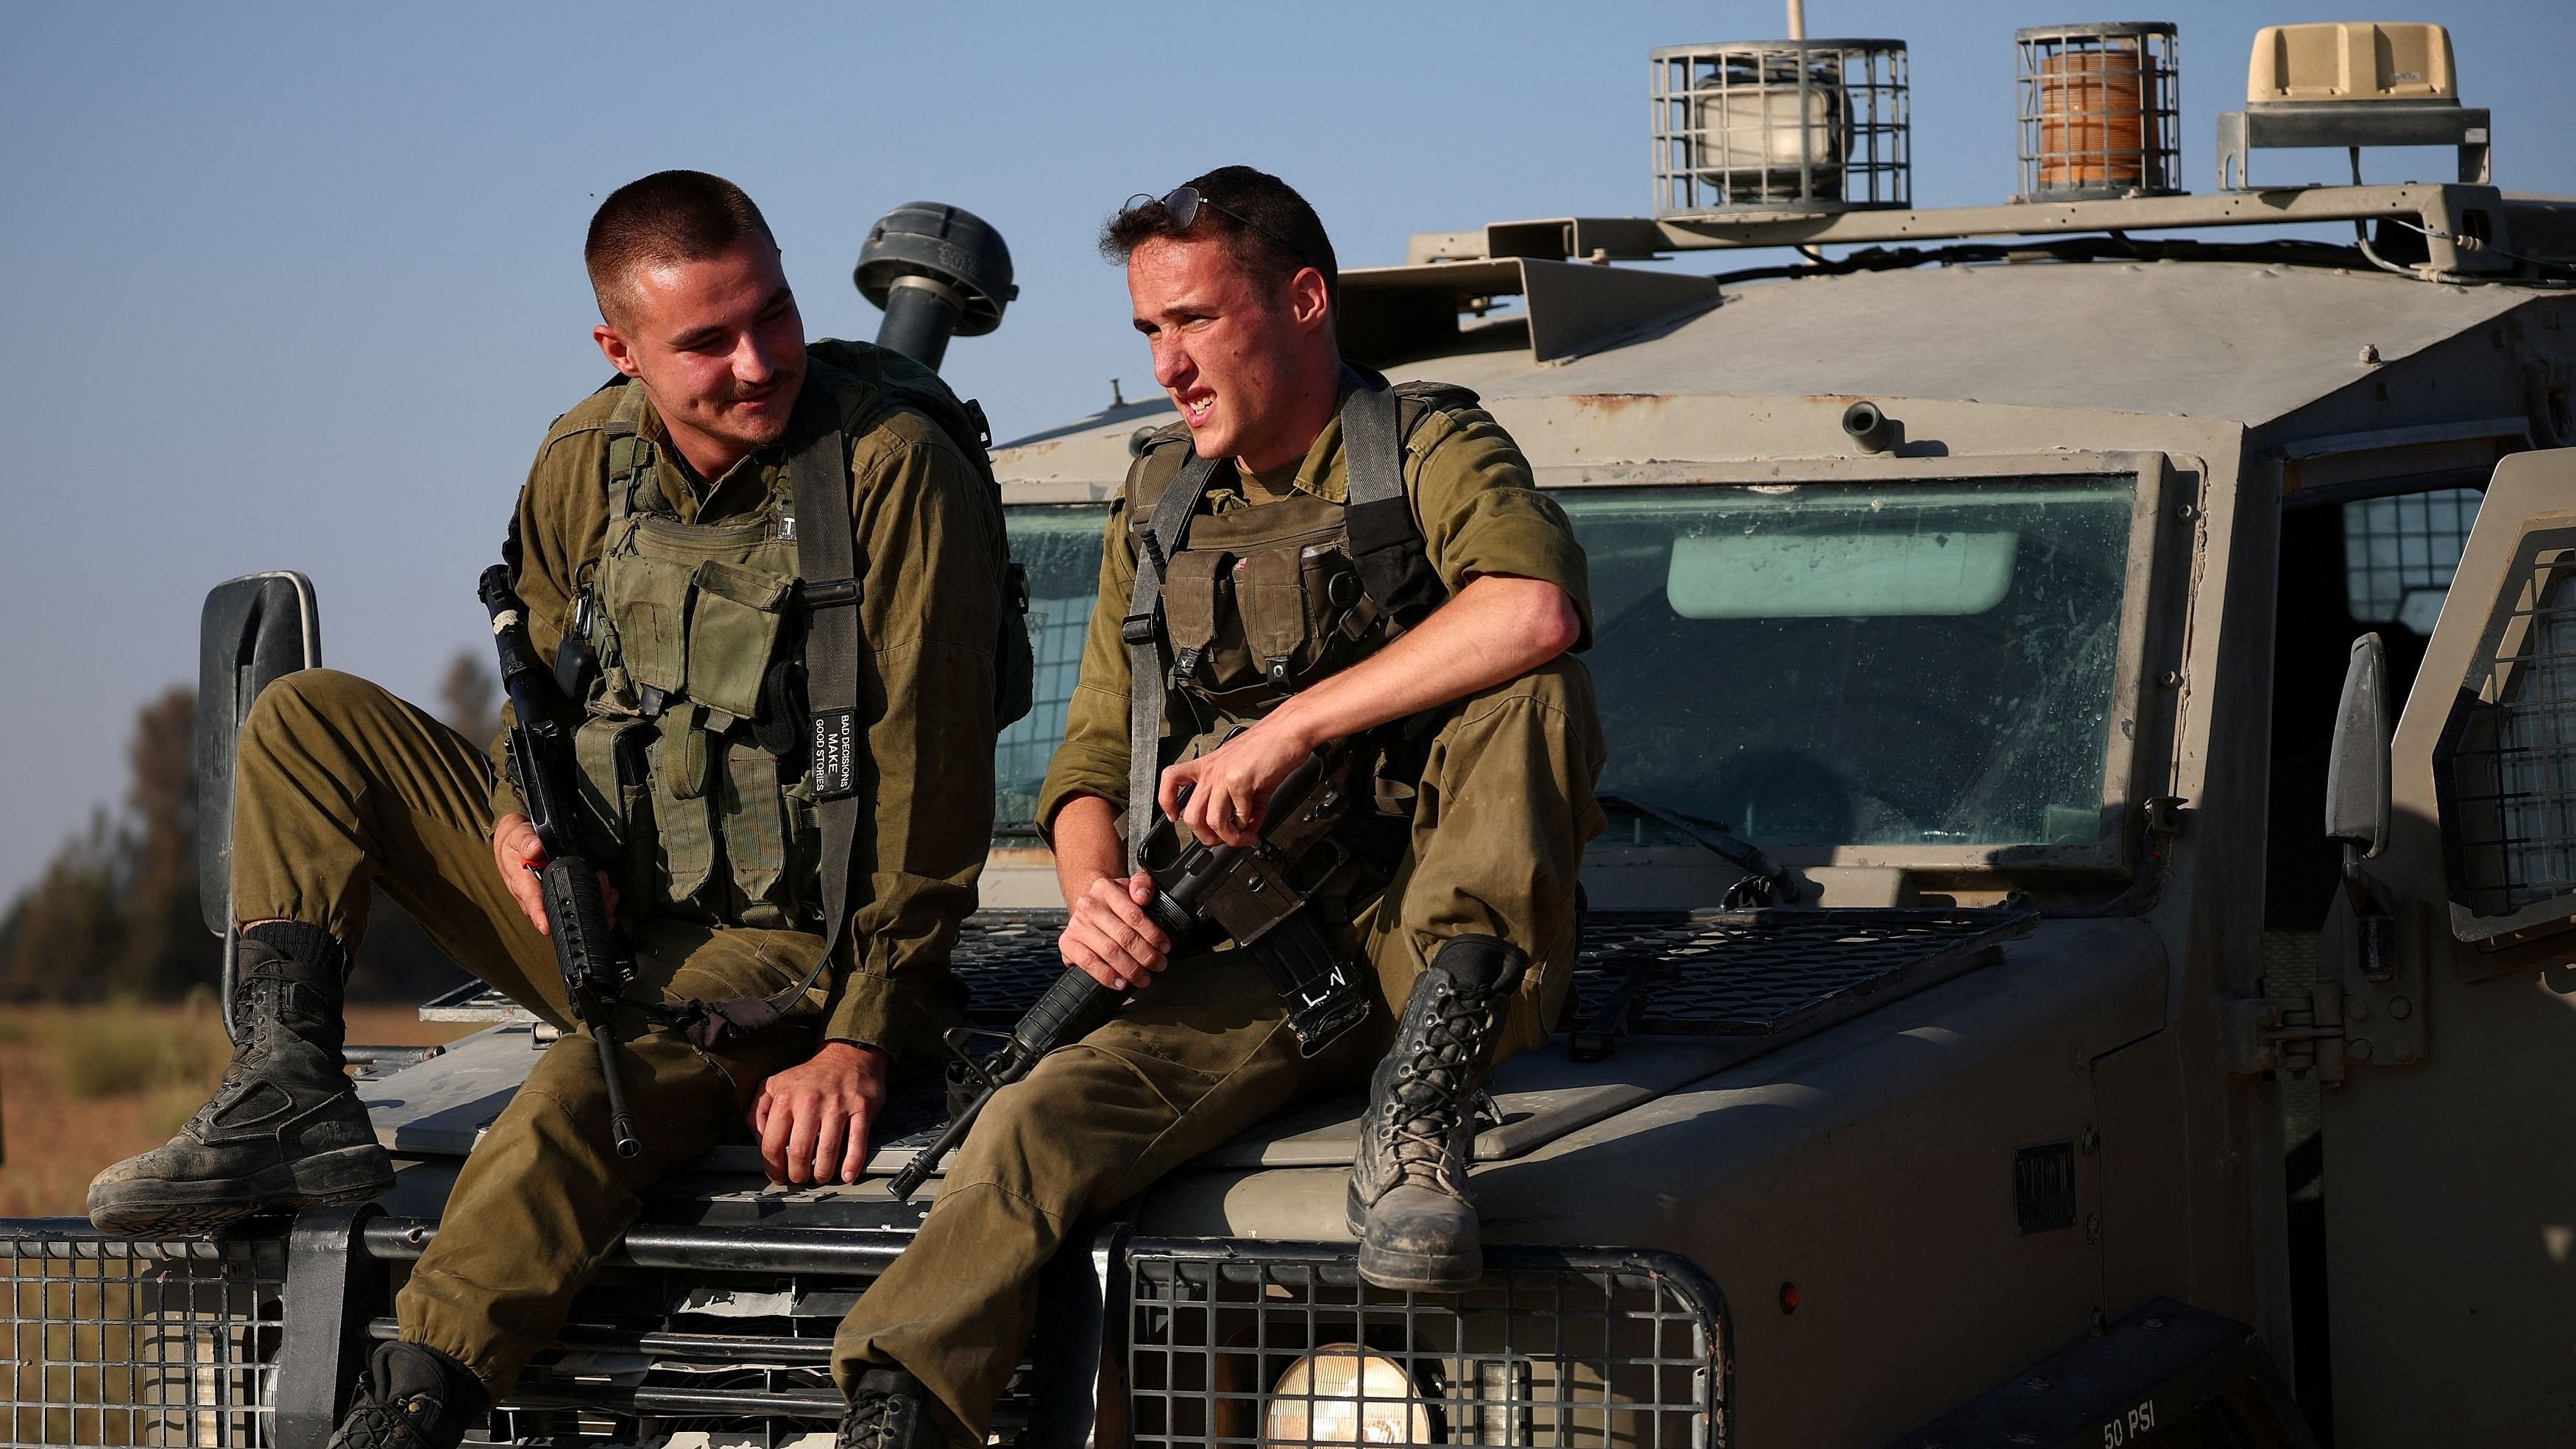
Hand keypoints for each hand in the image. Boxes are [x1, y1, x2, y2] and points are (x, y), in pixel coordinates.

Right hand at [490, 813, 615, 936]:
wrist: (513, 845)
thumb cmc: (514, 845)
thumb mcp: (517, 837)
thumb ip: (527, 843)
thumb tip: (536, 848)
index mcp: (524, 884)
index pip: (531, 903)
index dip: (541, 916)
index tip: (548, 926)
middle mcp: (536, 896)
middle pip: (557, 911)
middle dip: (581, 908)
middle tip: (602, 895)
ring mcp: (548, 897)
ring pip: (571, 910)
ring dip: (594, 903)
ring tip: (608, 890)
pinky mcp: (558, 895)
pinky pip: (576, 904)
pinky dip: (596, 901)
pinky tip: (607, 896)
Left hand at [749, 1040, 888, 1184]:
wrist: (848, 1055)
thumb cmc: (810, 1076)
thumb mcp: (774, 1085)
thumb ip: (758, 1111)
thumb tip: (757, 1138)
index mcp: (785, 1099)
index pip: (772, 1144)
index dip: (773, 1166)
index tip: (778, 1174)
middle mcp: (810, 1102)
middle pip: (800, 1152)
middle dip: (799, 1174)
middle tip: (801, 1178)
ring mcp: (837, 1106)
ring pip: (827, 1151)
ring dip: (823, 1172)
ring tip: (820, 1176)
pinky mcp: (861, 1109)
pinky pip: (857, 1141)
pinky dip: (852, 1162)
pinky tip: (847, 1174)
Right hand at [1060, 871, 1167, 990]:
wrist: (1089, 905)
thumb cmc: (1114, 901)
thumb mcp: (1131, 885)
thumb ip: (1143, 884)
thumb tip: (1142, 896)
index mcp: (1106, 889)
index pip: (1134, 915)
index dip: (1153, 934)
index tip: (1164, 947)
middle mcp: (1089, 906)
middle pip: (1124, 936)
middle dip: (1146, 955)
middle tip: (1158, 965)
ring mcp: (1077, 925)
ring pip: (1109, 951)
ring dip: (1130, 969)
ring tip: (1144, 977)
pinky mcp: (1068, 943)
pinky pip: (1088, 963)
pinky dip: (1106, 975)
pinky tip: (1120, 982)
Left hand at [1157, 717, 1316, 847]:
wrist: (1289, 729)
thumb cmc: (1271, 745)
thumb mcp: (1247, 774)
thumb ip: (1243, 804)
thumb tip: (1247, 828)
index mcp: (1208, 765)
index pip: (1171, 778)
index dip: (1167, 802)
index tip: (1174, 817)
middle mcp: (1211, 770)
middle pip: (1191, 816)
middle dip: (1207, 837)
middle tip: (1222, 841)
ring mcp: (1223, 775)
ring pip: (1211, 821)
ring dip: (1229, 838)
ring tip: (1243, 837)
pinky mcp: (1239, 781)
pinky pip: (1239, 816)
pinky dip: (1248, 826)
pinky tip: (1256, 824)